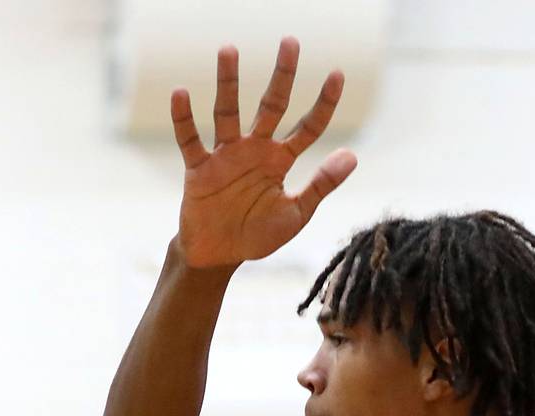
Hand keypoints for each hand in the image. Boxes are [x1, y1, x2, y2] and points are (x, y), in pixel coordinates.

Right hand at [171, 37, 356, 267]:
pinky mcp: (199, 169)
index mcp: (280, 160)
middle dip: (282, 76)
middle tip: (290, 42)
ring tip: (229, 50)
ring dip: (228, 84)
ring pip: (227, 113)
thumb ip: (321, 184)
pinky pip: (189, 140)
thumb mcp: (297, 213)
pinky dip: (183, 119)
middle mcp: (254, 150)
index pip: (307, 127)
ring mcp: (226, 156)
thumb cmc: (258, 234)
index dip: (323, 103)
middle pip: (270, 106)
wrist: (220, 255)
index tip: (338, 74)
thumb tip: (353, 155)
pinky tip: (180, 93)